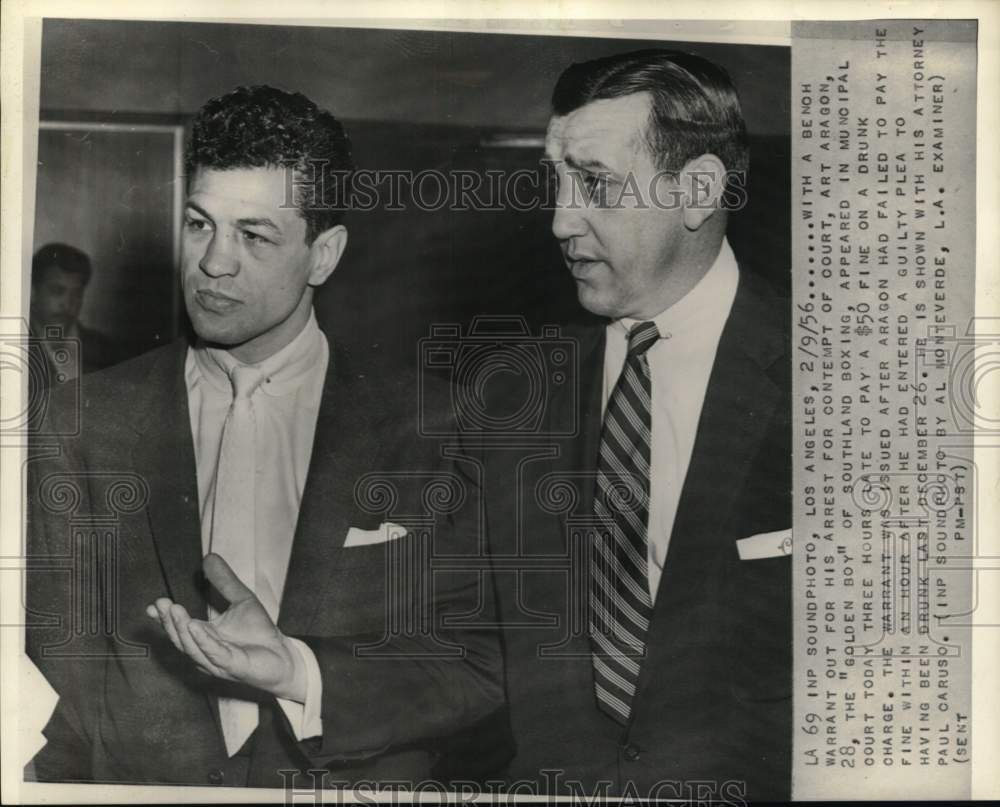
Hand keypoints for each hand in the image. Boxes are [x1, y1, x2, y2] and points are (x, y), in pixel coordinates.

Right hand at [145, 553, 306, 701]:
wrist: (282, 656)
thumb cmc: (259, 633)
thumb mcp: (242, 600)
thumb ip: (224, 581)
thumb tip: (208, 557)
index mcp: (204, 637)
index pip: (179, 627)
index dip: (164, 618)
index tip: (153, 604)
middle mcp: (205, 651)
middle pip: (181, 637)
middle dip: (169, 621)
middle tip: (161, 603)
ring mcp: (217, 661)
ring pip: (192, 647)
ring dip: (181, 629)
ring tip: (174, 610)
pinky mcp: (233, 666)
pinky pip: (214, 653)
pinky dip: (203, 641)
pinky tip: (195, 627)